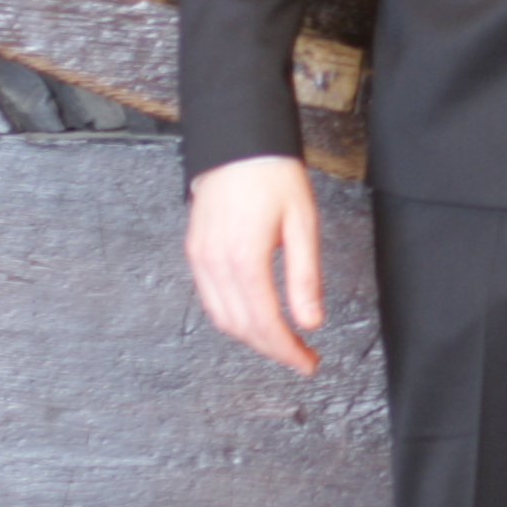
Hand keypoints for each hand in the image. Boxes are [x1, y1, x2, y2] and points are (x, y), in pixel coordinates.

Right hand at [185, 155, 325, 374]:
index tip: (308, 363)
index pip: (265, 323)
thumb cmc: (274, 177)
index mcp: (245, 259)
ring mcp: (200, 259)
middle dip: (272, 349)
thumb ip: (305, 278)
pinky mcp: (194, 253)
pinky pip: (209, 300)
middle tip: (301, 357)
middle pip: (241, 328)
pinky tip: (254, 317)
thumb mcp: (303, 225)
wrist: (237, 144)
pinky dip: (232, 317)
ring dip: (251, 337)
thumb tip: (311, 322)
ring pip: (221, 318)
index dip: (287, 350)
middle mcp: (215, 264)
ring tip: (282, 341)